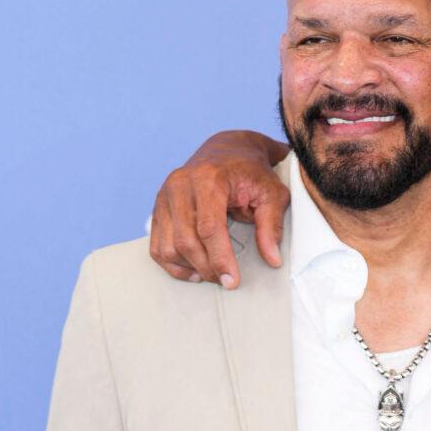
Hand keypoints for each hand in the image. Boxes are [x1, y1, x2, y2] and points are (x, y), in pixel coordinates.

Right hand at [149, 132, 288, 287]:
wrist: (228, 150)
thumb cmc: (251, 172)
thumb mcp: (271, 193)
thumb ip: (271, 225)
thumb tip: (272, 259)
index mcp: (208, 179)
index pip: (209, 228)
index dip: (220, 259)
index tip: (232, 281)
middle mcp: (180, 185)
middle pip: (186, 241)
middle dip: (206, 268)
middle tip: (226, 280)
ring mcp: (165, 196)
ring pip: (168, 246)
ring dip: (189, 267)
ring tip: (211, 274)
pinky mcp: (158, 207)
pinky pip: (157, 245)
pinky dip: (172, 264)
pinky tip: (192, 270)